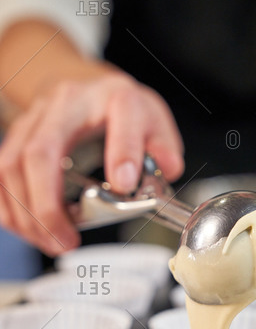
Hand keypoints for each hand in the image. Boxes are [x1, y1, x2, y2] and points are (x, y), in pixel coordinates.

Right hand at [0, 73, 183, 254]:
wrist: (85, 86)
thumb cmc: (118, 110)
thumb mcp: (154, 122)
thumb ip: (164, 148)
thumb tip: (167, 169)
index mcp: (114, 98)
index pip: (121, 116)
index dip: (122, 151)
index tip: (124, 185)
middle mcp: (68, 104)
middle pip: (41, 151)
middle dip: (48, 205)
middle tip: (67, 240)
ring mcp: (35, 119)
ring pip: (12, 165)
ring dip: (27, 214)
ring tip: (52, 242)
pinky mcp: (16, 137)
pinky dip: (9, 208)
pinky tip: (29, 230)